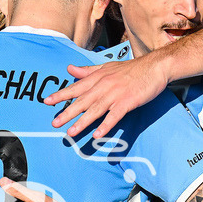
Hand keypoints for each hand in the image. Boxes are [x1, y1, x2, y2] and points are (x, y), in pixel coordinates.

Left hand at [44, 55, 168, 137]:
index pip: (76, 87)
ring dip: (83, 122)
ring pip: (96, 109)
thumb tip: (69, 69)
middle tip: (54, 123)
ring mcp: (116, 94)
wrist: (155, 67)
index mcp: (98, 77)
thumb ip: (87, 71)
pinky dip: (106, 125)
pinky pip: (114, 115)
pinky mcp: (128, 102)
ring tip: (71, 132)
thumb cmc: (131, 69)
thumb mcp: (107, 67)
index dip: (61, 95)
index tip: (47, 102)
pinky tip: (97, 134)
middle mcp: (104, 85)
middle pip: (83, 101)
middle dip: (67, 112)